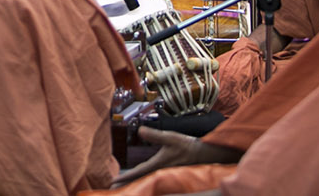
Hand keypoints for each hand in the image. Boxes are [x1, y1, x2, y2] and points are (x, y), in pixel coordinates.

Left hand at [114, 127, 236, 185]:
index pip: (138, 173)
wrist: (206, 155)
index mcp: (159, 165)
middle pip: (140, 180)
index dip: (125, 177)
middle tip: (113, 187)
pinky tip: (141, 179)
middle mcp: (161, 172)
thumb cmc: (188, 146)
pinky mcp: (170, 173)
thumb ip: (155, 136)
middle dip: (127, 183)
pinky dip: (145, 179)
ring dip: (136, 182)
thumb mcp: (171, 138)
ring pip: (147, 180)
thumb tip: (139, 131)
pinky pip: (153, 178)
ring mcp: (166, 174)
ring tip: (123, 184)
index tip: (112, 182)